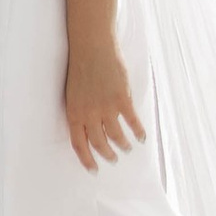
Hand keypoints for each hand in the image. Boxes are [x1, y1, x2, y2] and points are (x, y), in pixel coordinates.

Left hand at [65, 45, 144, 170]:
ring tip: (127, 148)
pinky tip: (141, 137)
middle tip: (113, 159)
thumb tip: (89, 129)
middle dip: (107, 155)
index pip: (79, 145)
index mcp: (74, 113)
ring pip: (117, 136)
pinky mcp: (121, 99)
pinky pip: (132, 122)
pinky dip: (138, 132)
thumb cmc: (80, 67)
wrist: (91, 47)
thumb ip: (80, 112)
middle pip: (99, 144)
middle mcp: (89, 114)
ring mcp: (106, 107)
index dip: (86, 160)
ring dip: (123, 145)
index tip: (93, 169)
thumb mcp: (73, 94)